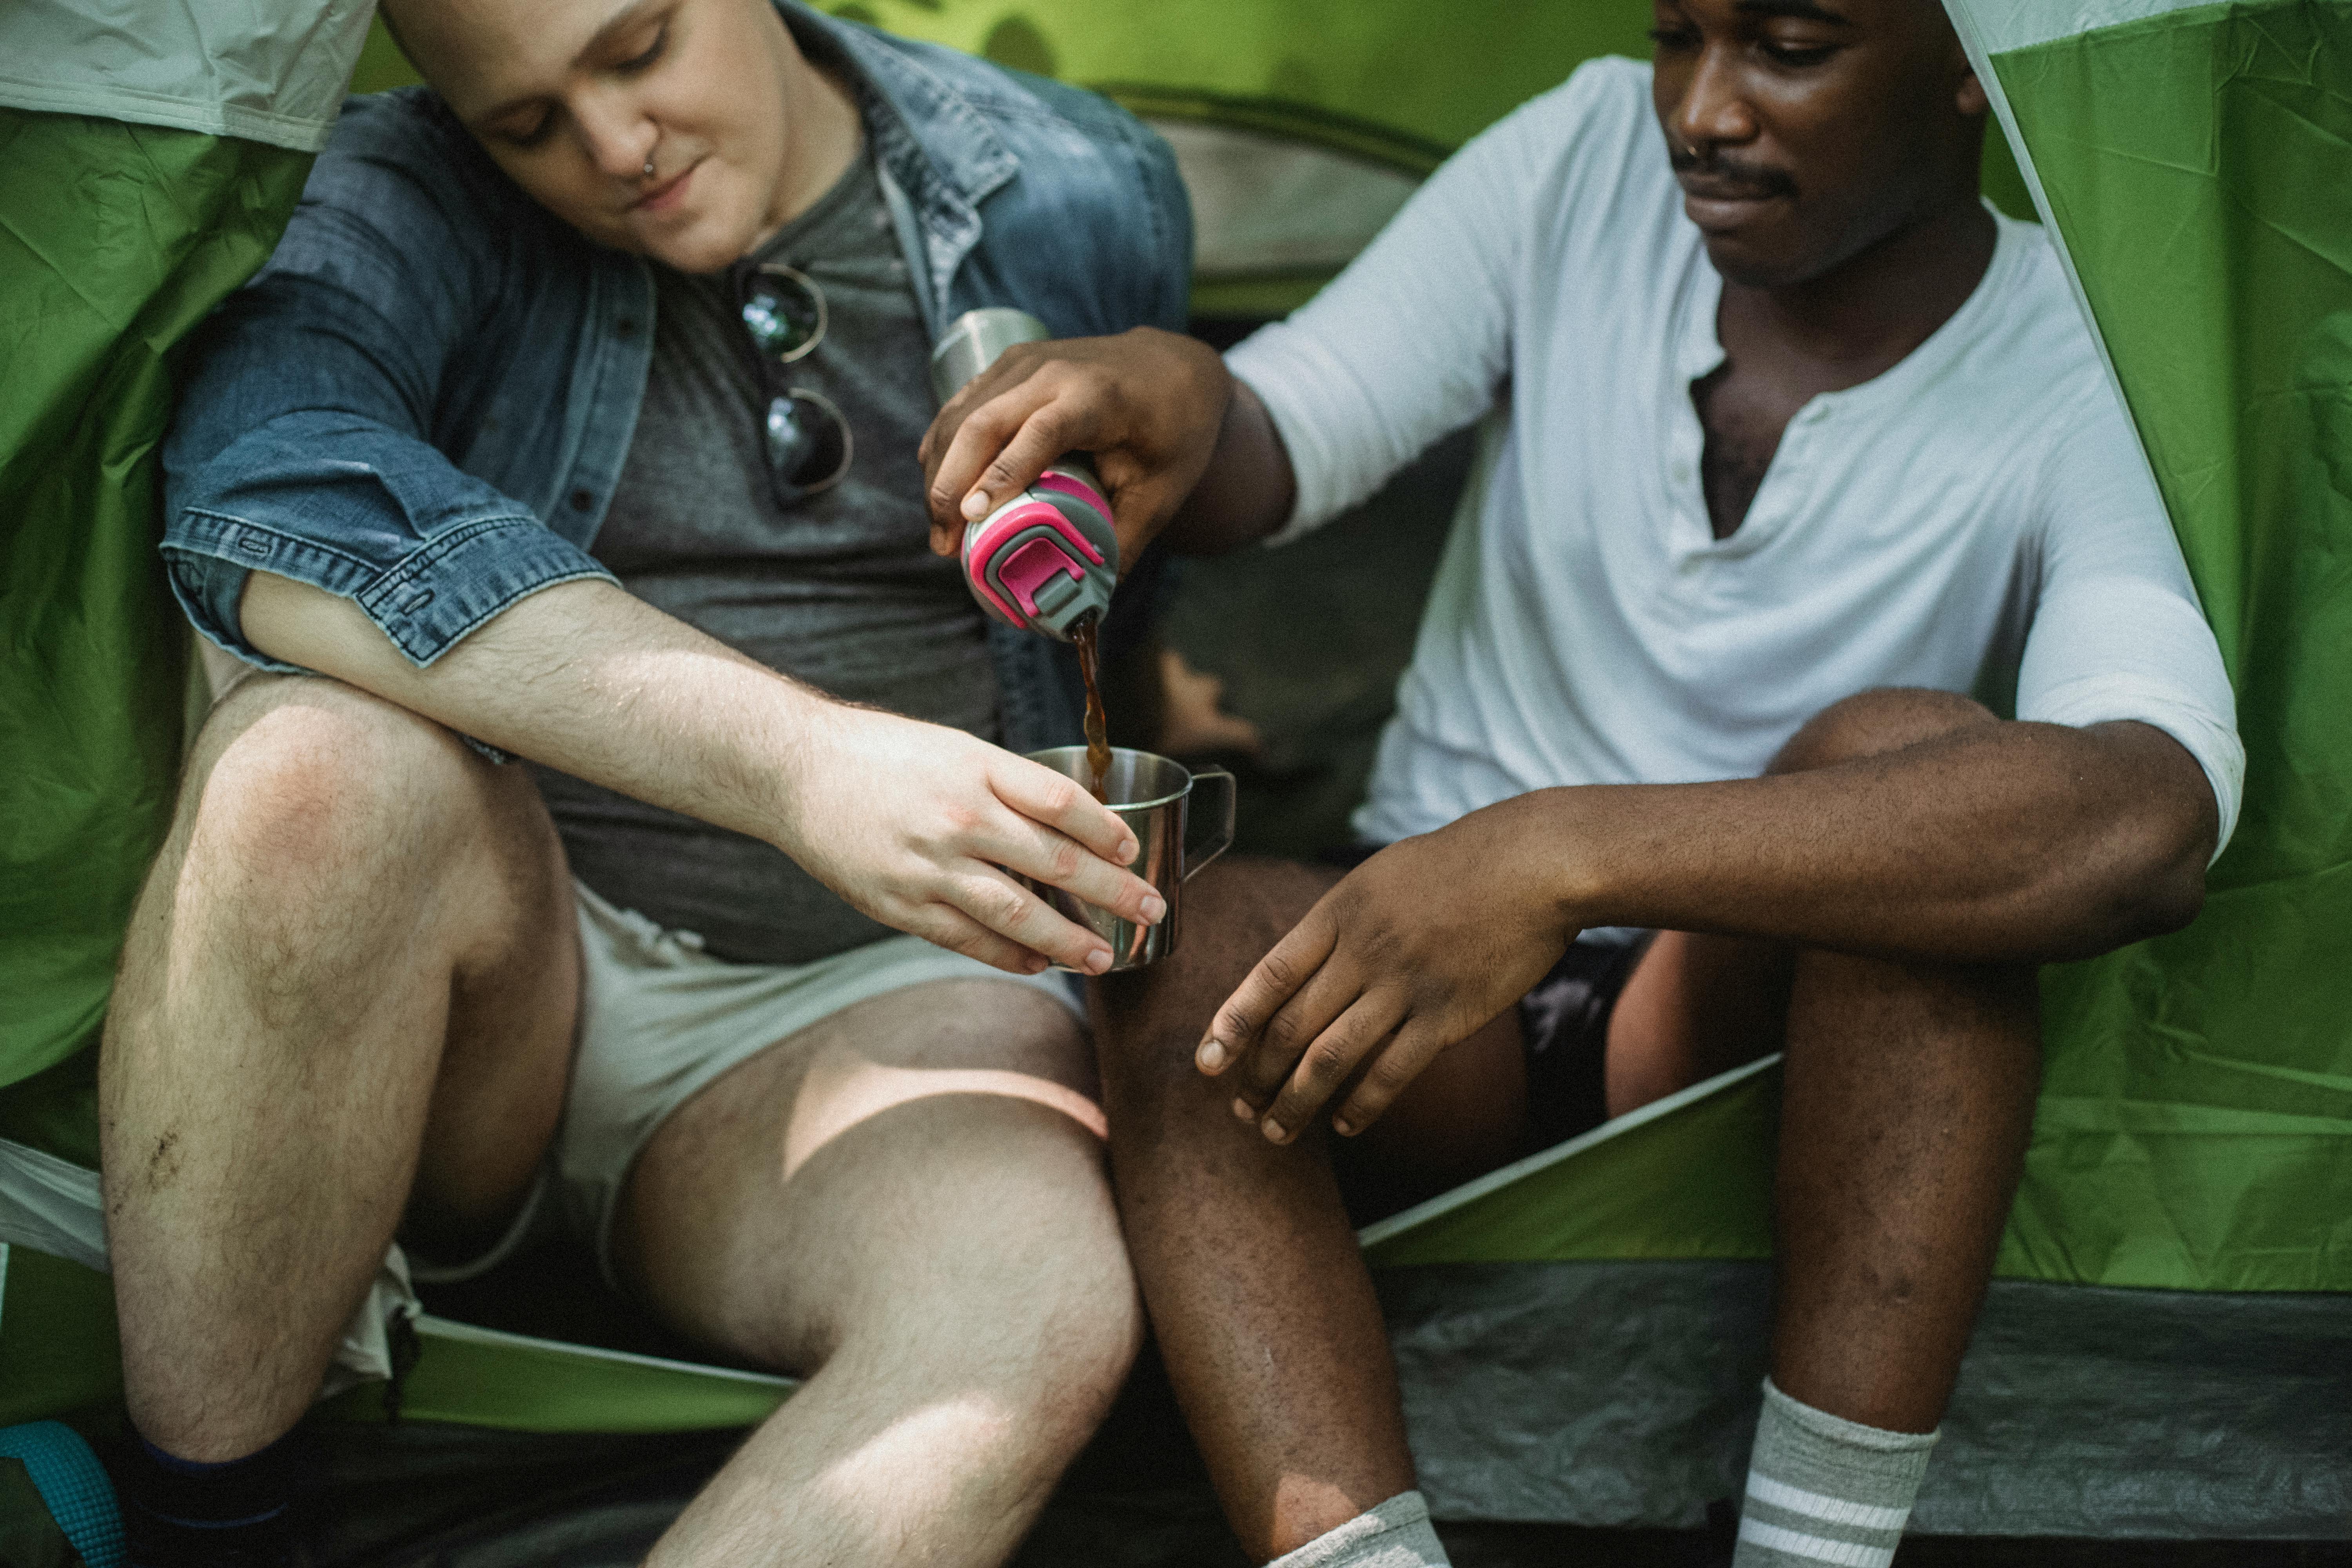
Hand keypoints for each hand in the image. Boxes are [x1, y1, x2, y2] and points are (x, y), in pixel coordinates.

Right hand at [774, 704, 1164, 975]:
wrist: (794, 772)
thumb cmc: (880, 755)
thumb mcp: (952, 749)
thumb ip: (1006, 783)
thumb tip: (1067, 819)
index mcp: (977, 769)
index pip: (1062, 803)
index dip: (1107, 831)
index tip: (1133, 851)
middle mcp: (960, 818)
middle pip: (1055, 862)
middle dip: (1112, 892)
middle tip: (1151, 909)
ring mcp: (930, 867)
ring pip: (1018, 913)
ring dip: (1069, 940)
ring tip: (1105, 957)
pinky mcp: (901, 905)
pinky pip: (969, 938)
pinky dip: (1010, 955)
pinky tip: (1039, 963)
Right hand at [919, 326, 1232, 568]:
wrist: (1174, 368)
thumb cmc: (1173, 432)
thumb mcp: (1161, 492)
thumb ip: (1122, 543)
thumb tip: (1084, 605)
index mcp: (1097, 398)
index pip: (1041, 432)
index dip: (1002, 473)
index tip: (973, 517)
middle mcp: (1053, 372)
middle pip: (983, 423)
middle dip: (951, 485)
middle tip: (944, 544)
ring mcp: (1023, 363)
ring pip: (960, 415)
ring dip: (940, 473)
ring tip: (940, 531)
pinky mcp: (1006, 367)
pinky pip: (960, 408)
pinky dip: (942, 450)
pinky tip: (941, 492)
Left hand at [1199, 799, 1579, 1141]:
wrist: (1534, 864)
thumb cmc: (1459, 864)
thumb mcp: (1380, 876)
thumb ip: (1340, 921)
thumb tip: (1304, 965)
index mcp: (1339, 913)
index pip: (1269, 977)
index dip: (1232, 1023)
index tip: (1207, 1061)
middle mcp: (1363, 952)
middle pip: (1292, 1026)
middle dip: (1258, 1075)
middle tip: (1240, 1108)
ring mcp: (1405, 986)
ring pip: (1332, 1058)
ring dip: (1296, 1103)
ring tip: (1276, 1132)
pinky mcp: (1447, 1015)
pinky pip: (1392, 1072)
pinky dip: (1362, 1105)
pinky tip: (1344, 1125)